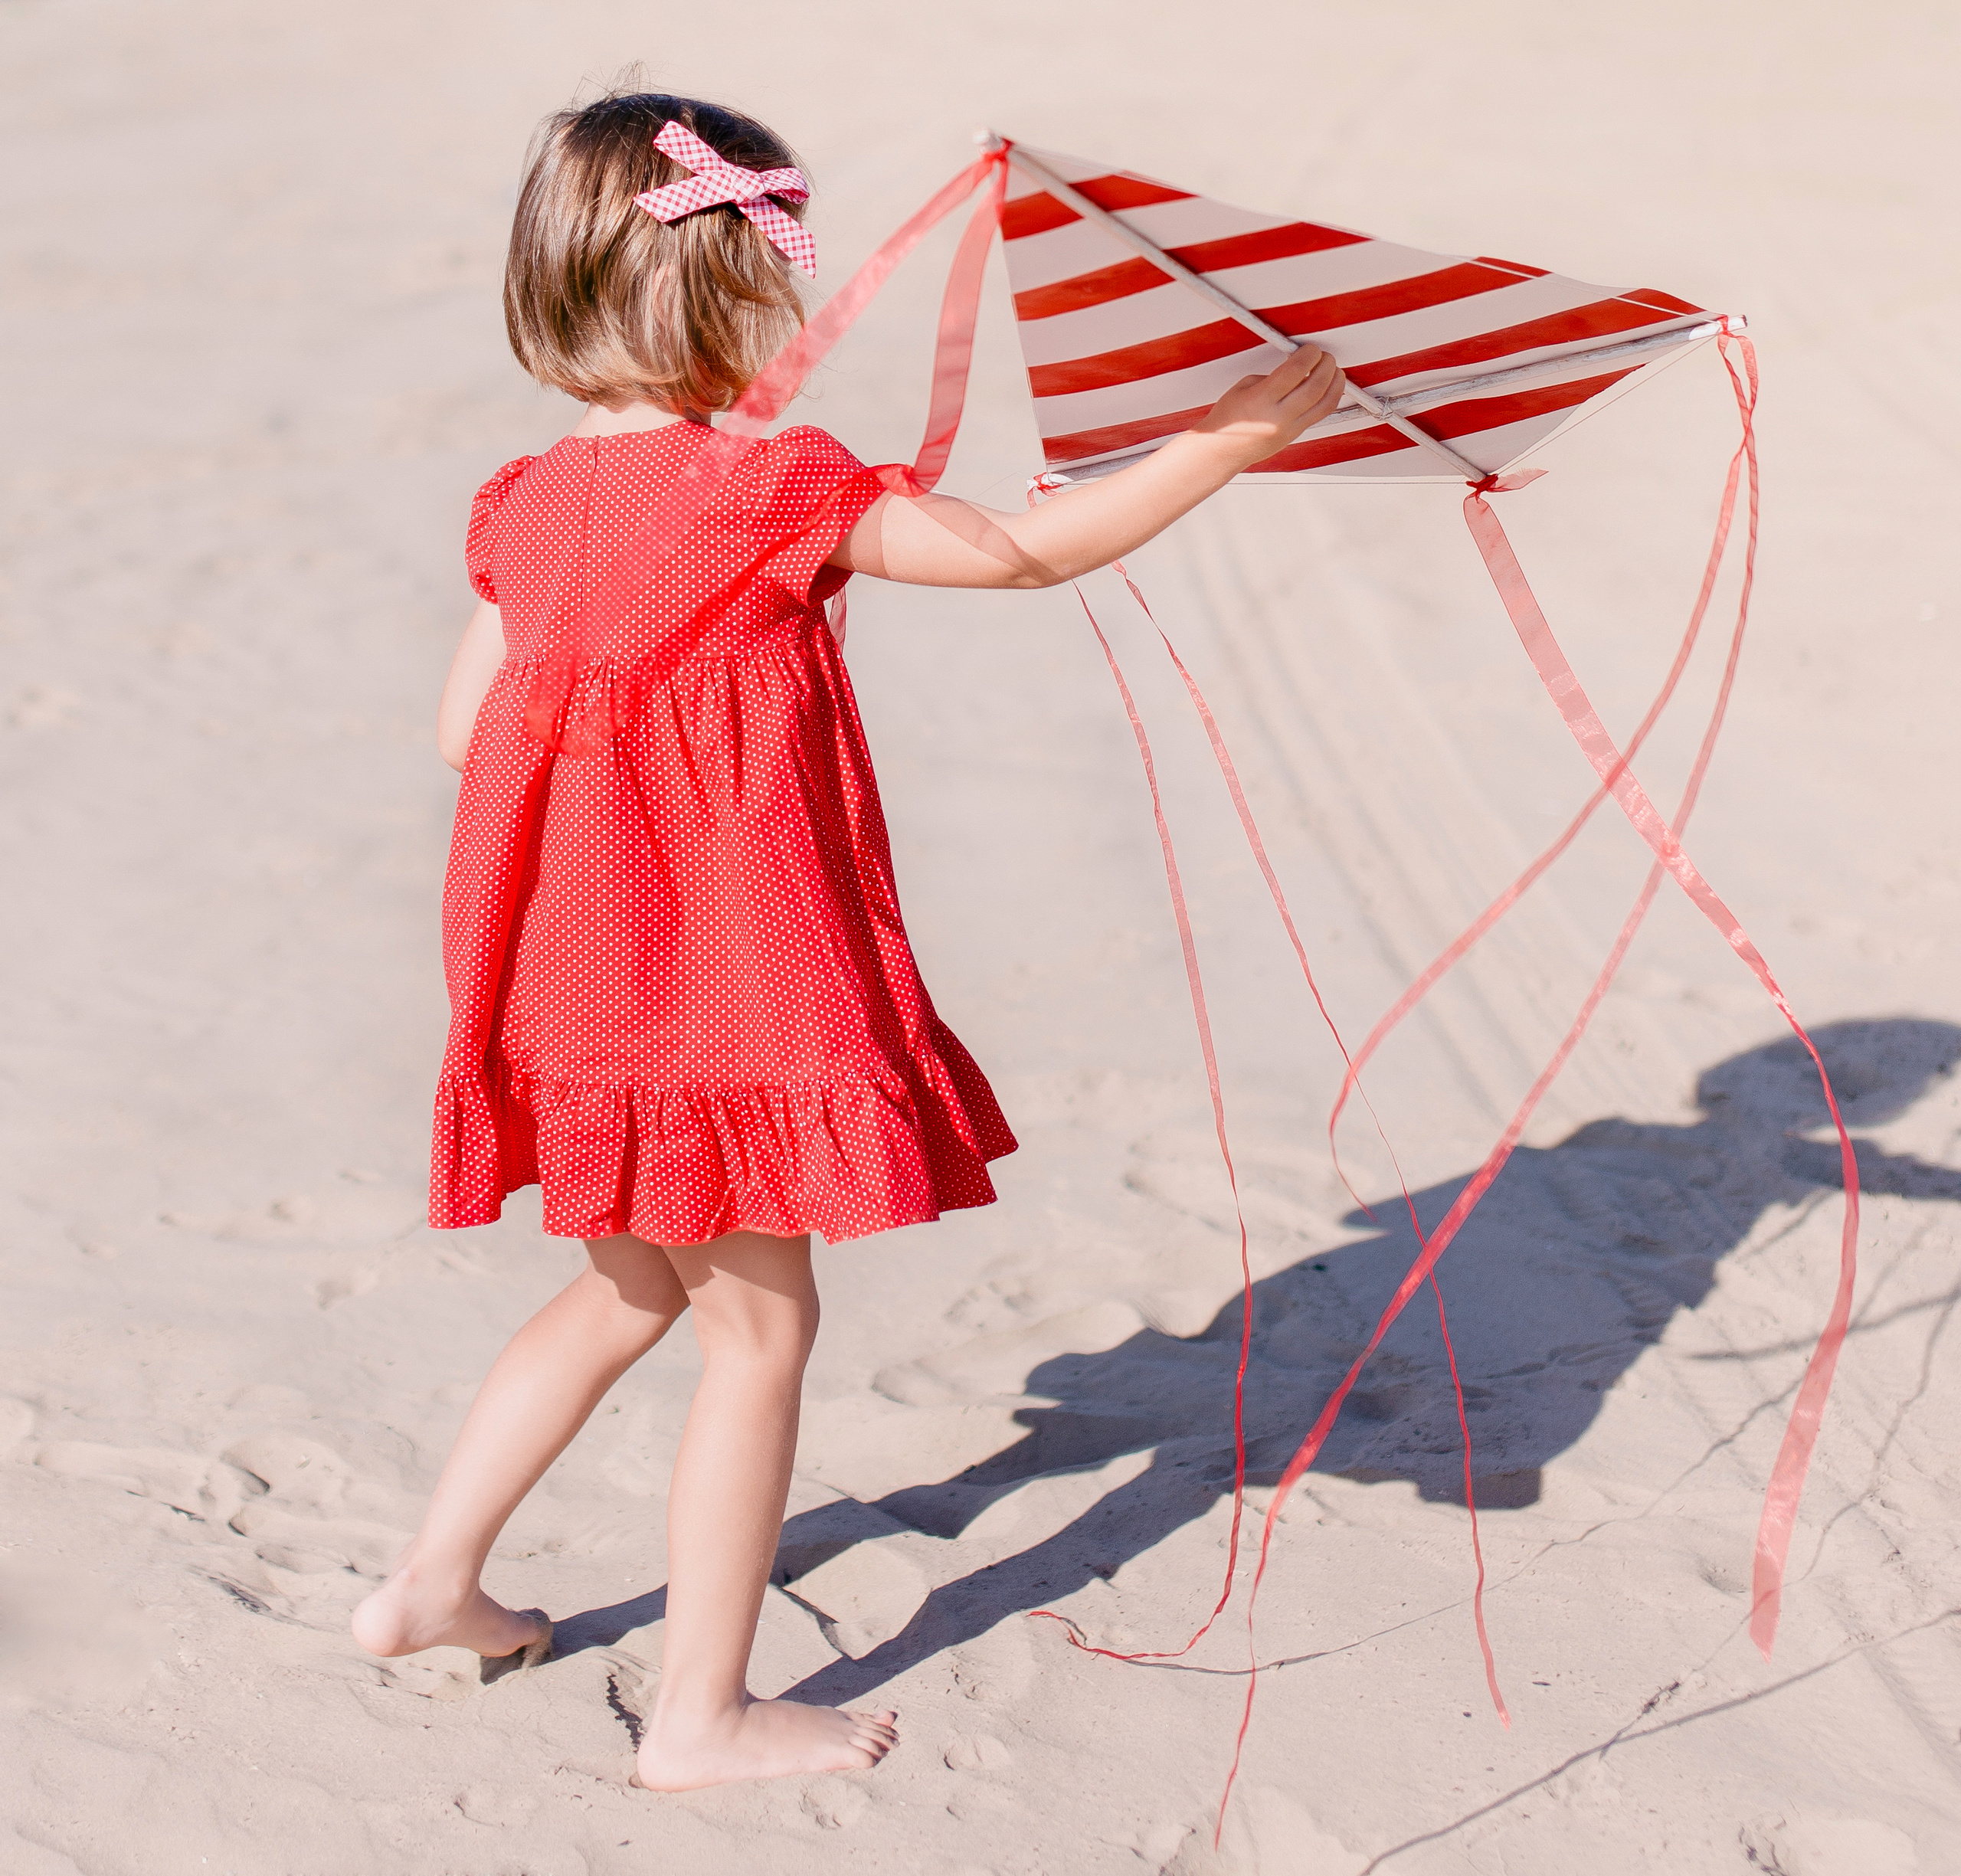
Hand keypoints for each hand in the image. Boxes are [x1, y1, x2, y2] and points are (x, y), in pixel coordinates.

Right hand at [1191, 343, 1346, 464]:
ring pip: (1325, 404)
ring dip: (1336, 383)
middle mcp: (1278, 416)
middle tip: (1325, 356)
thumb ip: (1272, 376)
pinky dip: (1330, 398)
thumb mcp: (1244, 387)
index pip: (1296, 370)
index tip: (1311, 349)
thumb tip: (1297, 369)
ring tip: (1335, 370)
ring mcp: (1289, 429)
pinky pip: (1320, 415)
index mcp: (1262, 399)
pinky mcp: (1294, 436)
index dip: (1309, 354)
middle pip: (1316, 386)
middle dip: (1326, 365)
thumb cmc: (1227, 419)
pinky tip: (1330, 388)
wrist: (1221, 451)